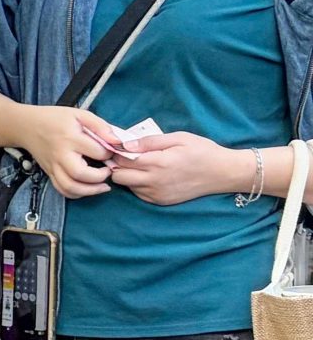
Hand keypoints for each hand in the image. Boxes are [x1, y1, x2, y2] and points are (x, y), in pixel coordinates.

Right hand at [15, 106, 119, 199]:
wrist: (26, 126)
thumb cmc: (55, 118)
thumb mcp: (79, 115)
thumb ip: (100, 126)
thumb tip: (118, 142)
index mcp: (70, 138)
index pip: (97, 151)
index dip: (110, 153)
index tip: (113, 150)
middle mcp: (61, 155)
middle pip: (81, 174)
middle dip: (100, 177)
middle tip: (109, 170)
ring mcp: (53, 166)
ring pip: (70, 187)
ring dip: (90, 191)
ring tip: (102, 186)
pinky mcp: (49, 173)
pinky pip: (62, 190)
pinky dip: (76, 194)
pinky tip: (87, 188)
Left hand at [108, 130, 243, 206]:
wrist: (223, 173)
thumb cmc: (202, 151)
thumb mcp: (178, 138)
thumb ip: (150, 141)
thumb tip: (125, 144)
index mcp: (158, 163)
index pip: (121, 160)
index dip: (117, 153)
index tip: (119, 147)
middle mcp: (154, 182)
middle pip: (118, 177)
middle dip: (118, 166)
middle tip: (127, 156)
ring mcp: (157, 194)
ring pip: (127, 186)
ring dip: (128, 176)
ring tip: (141, 165)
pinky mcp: (161, 201)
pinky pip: (138, 193)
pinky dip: (138, 185)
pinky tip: (151, 175)